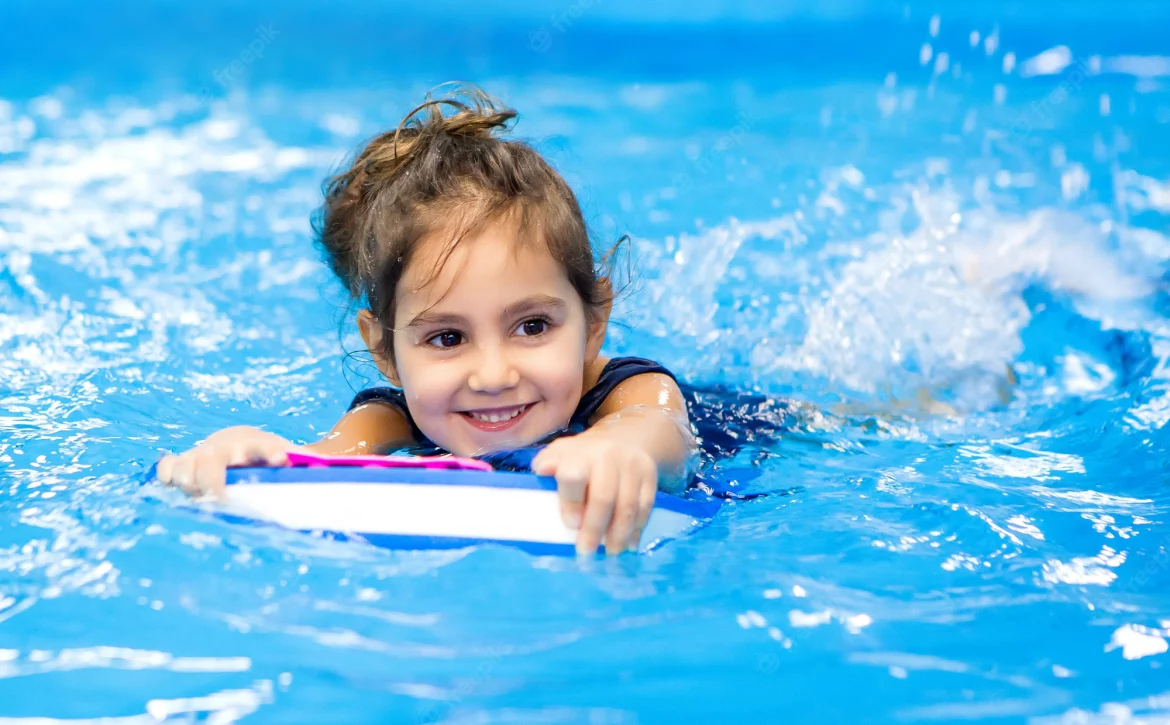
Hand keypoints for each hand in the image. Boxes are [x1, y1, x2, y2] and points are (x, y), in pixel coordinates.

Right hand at [156, 426, 296, 497]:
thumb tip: (325, 471)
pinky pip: (166, 468)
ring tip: (202, 499)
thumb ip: (309, 465)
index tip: (282, 459)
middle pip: (210, 460)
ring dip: (189, 484)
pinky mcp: (184, 464)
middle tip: (222, 499)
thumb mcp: (293, 458)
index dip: (271, 450)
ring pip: (184, 465)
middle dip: (213, 480)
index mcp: (256, 445)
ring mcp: (201, 455)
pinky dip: (168, 479)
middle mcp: (224, 447)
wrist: (243, 443)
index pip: (264, 445)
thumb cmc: (272, 457)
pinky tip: (180, 494)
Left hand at [531, 433, 658, 555]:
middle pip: (604, 497)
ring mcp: (633, 466)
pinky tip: (628, 545)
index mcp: (581, 453)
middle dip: (594, 528)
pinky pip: (646, 506)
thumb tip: (542, 471)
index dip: (571, 503)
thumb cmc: (583, 456)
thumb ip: (547, 463)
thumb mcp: (560, 453)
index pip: (574, 476)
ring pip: (628, 506)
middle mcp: (609, 456)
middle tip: (586, 551)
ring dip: (618, 535)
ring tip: (610, 553)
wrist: (624, 439)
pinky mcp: (651, 476)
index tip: (571, 525)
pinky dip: (637, 529)